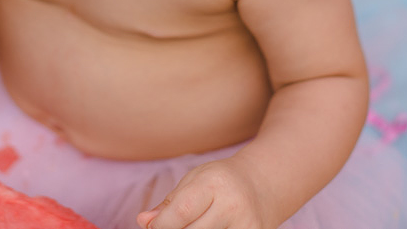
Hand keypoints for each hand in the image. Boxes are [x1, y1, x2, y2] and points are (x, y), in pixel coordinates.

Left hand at [137, 159, 267, 228]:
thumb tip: (143, 222)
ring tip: (194, 224)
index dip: (160, 225)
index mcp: (214, 184)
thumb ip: (168, 204)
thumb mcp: (193, 181)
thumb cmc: (221, 181)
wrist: (263, 184)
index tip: (153, 227)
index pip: (180, 212)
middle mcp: (232, 206)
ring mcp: (246, 227)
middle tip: (172, 226)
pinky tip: (208, 228)